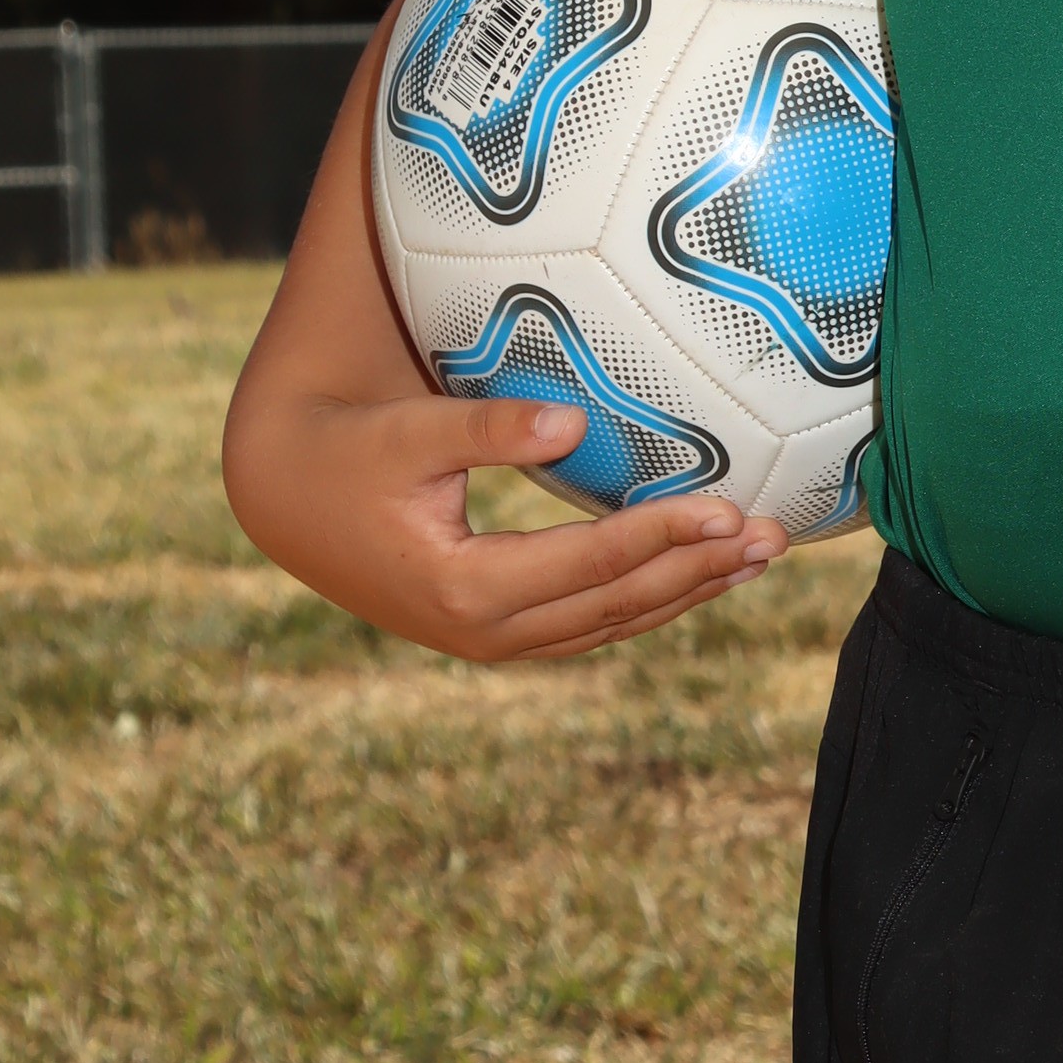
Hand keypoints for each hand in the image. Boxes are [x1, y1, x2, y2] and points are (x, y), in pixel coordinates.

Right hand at [222, 28, 789, 663]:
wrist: (288, 497)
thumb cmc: (350, 451)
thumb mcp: (410, 432)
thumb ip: (488, 429)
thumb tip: (574, 422)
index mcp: (464, 589)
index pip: (588, 565)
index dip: (662, 537)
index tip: (729, 509)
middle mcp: (486, 632)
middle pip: (616, 604)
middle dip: (699, 570)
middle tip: (774, 534)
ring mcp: (494, 640)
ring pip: (613, 622)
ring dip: (689, 590)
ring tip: (760, 554)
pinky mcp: (499, 630)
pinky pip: (594, 621)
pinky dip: (652, 598)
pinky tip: (702, 571)